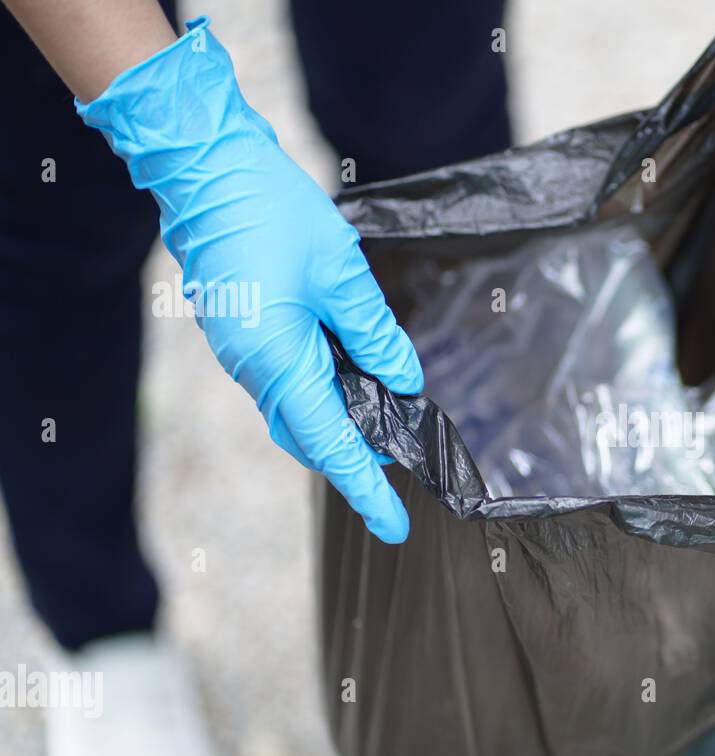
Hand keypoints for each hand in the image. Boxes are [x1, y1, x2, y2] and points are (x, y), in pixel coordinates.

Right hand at [77, 17, 422, 542]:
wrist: (203, 164)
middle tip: (403, 462)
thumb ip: (377, 335)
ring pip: (296, 409)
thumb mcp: (342, 275)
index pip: (332, 445)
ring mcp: (240, 351)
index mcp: (276, 362)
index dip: (367, 488)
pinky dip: (322, 390)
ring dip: (339, 421)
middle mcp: (252, 368)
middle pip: (310, 436)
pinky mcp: (240, 331)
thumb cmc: (269, 210)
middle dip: (356, 457)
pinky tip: (353, 375)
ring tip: (386, 422)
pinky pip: (284, 380)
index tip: (396, 525)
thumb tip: (406, 381)